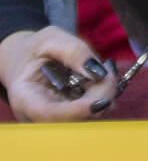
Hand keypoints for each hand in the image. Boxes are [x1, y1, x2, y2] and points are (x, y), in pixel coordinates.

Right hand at [0, 26, 115, 122]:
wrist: (27, 60)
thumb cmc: (35, 50)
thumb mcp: (50, 39)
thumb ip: (73, 51)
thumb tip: (98, 72)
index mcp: (24, 99)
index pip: (48, 114)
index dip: (77, 112)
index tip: (102, 100)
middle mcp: (37, 118)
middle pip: (73, 120)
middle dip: (99, 96)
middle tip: (109, 68)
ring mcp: (54, 120)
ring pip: (87, 118)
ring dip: (104, 95)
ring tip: (104, 68)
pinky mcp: (69, 118)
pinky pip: (91, 113)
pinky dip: (102, 95)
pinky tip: (102, 77)